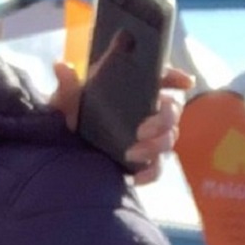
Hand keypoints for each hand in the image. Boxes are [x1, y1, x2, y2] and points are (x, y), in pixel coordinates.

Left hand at [48, 62, 192, 184]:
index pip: (160, 77)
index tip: (184, 81)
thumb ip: (67, 86)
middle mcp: (145, 110)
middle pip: (172, 110)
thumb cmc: (68, 116)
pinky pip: (157, 168)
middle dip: (164, 120)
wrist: (61, 149)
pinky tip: (135, 177)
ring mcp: (147, 136)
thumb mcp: (65, 100)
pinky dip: (151, 172)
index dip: (174, 76)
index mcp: (131, 89)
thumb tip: (61, 66)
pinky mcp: (143, 161)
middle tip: (142, 131)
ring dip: (155, 146)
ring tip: (131, 154)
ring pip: (169, 139)